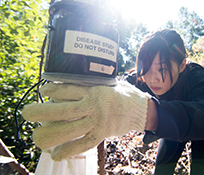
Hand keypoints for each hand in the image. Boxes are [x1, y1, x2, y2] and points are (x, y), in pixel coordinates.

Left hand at [22, 81, 150, 160]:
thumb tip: (74, 84)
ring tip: (36, 137)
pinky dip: (69, 150)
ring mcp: (98, 121)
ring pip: (71, 129)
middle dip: (43, 112)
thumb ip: (93, 84)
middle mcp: (94, 106)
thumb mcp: (109, 83)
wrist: (142, 109)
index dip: (54, 90)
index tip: (42, 90)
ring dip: (51, 134)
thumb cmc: (124, 94)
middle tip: (27, 112)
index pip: (70, 89)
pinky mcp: (102, 133)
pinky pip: (83, 143)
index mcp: (96, 90)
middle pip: (65, 110)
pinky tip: (56, 154)